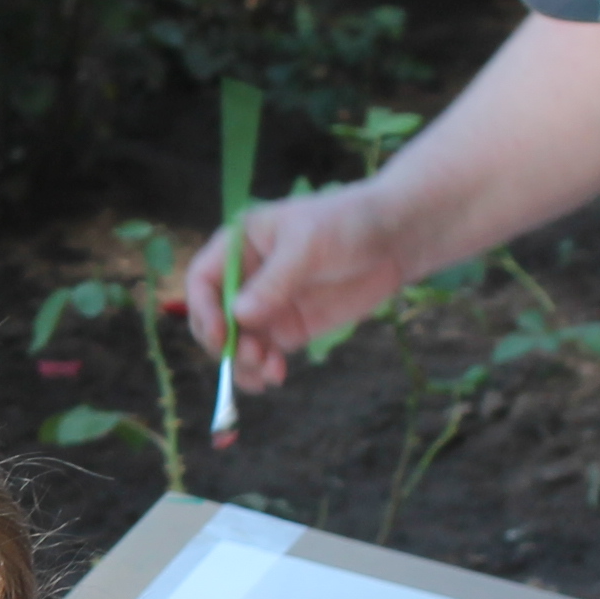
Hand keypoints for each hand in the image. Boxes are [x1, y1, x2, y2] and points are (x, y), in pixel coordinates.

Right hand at [191, 189, 413, 393]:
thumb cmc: (348, 222)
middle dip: (224, 342)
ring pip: (237, 342)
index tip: (221, 333)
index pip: (202, 281)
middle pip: (213, 317)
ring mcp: (268, 305)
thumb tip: (239, 317)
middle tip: (250, 356)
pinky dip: (264, 369)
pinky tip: (275, 375)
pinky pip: (265, 354)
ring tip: (268, 371)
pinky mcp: (291, 328)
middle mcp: (247, 277)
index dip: (203, 309)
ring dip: (243, 362)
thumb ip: (274, 281)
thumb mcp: (308, 245)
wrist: (397, 236)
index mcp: (239, 245)